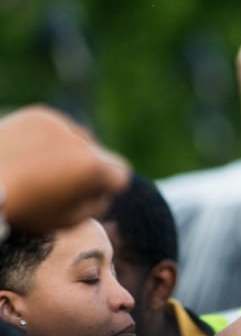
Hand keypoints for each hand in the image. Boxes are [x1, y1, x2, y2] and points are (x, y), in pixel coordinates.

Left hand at [0, 105, 129, 233]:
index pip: (121, 174)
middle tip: (62, 184)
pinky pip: (58, 127)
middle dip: (90, 169)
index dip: (108, 188)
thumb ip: (97, 205)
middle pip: (101, 156)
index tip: (89, 195)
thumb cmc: (24, 209)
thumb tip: (103, 191)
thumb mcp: (68, 221)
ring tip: (43, 168)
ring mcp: (59, 124)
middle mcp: (81, 140)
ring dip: (72, 152)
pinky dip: (50, 139)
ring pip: (81, 139)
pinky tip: (30, 153)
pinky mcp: (38, 114)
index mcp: (93, 167)